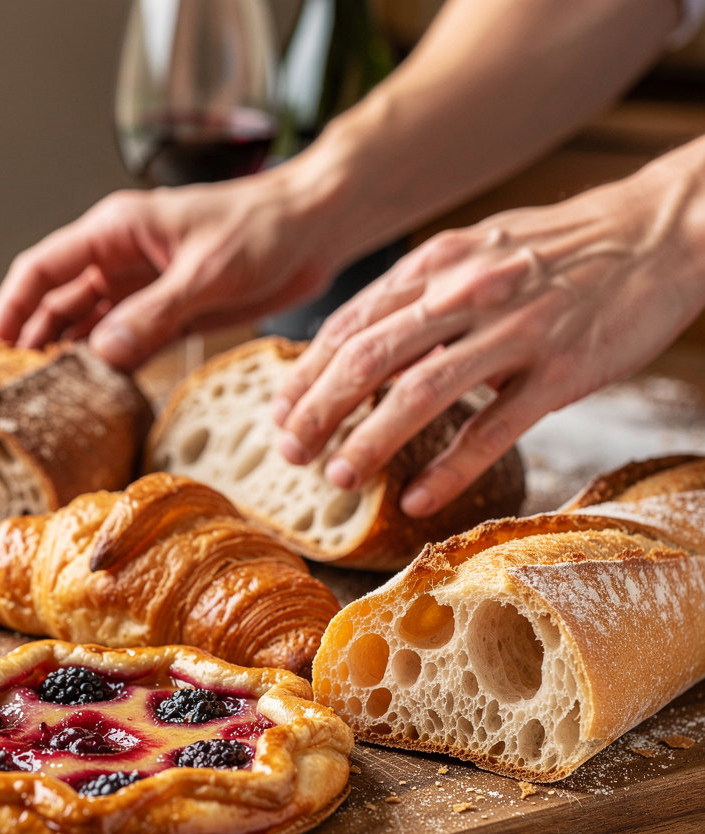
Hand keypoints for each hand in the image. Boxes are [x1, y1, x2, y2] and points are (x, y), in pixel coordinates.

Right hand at [0, 169, 334, 370]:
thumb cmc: (263, 228)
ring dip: (70, 358)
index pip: (42, 268)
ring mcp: (144, 291)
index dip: (11, 307)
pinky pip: (127, 344)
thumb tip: (103, 353)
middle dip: (33, 341)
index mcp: (116, 231)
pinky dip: (110, 367)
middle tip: (15, 389)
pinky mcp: (170, 315)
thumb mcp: (207, 271)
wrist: (313, 231)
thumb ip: (155, 313)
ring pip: (89, 327)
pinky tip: (97, 394)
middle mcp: (121, 261)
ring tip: (49, 399)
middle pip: (58, 303)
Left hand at [272, 157, 704, 516]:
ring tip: (338, 478)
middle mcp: (466, 293)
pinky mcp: (562, 368)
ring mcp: (516, 330)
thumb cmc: (556, 252)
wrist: (659, 229)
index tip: (278, 414)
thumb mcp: (474, 253)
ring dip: (370, 440)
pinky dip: (450, 467)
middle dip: (318, 411)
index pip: (349, 325)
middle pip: (369, 357)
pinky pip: (495, 427)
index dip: (305, 374)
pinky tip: (417, 499)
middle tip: (289, 454)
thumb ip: (416, 294)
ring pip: (421, 392)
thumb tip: (354, 344)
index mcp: (436, 265)